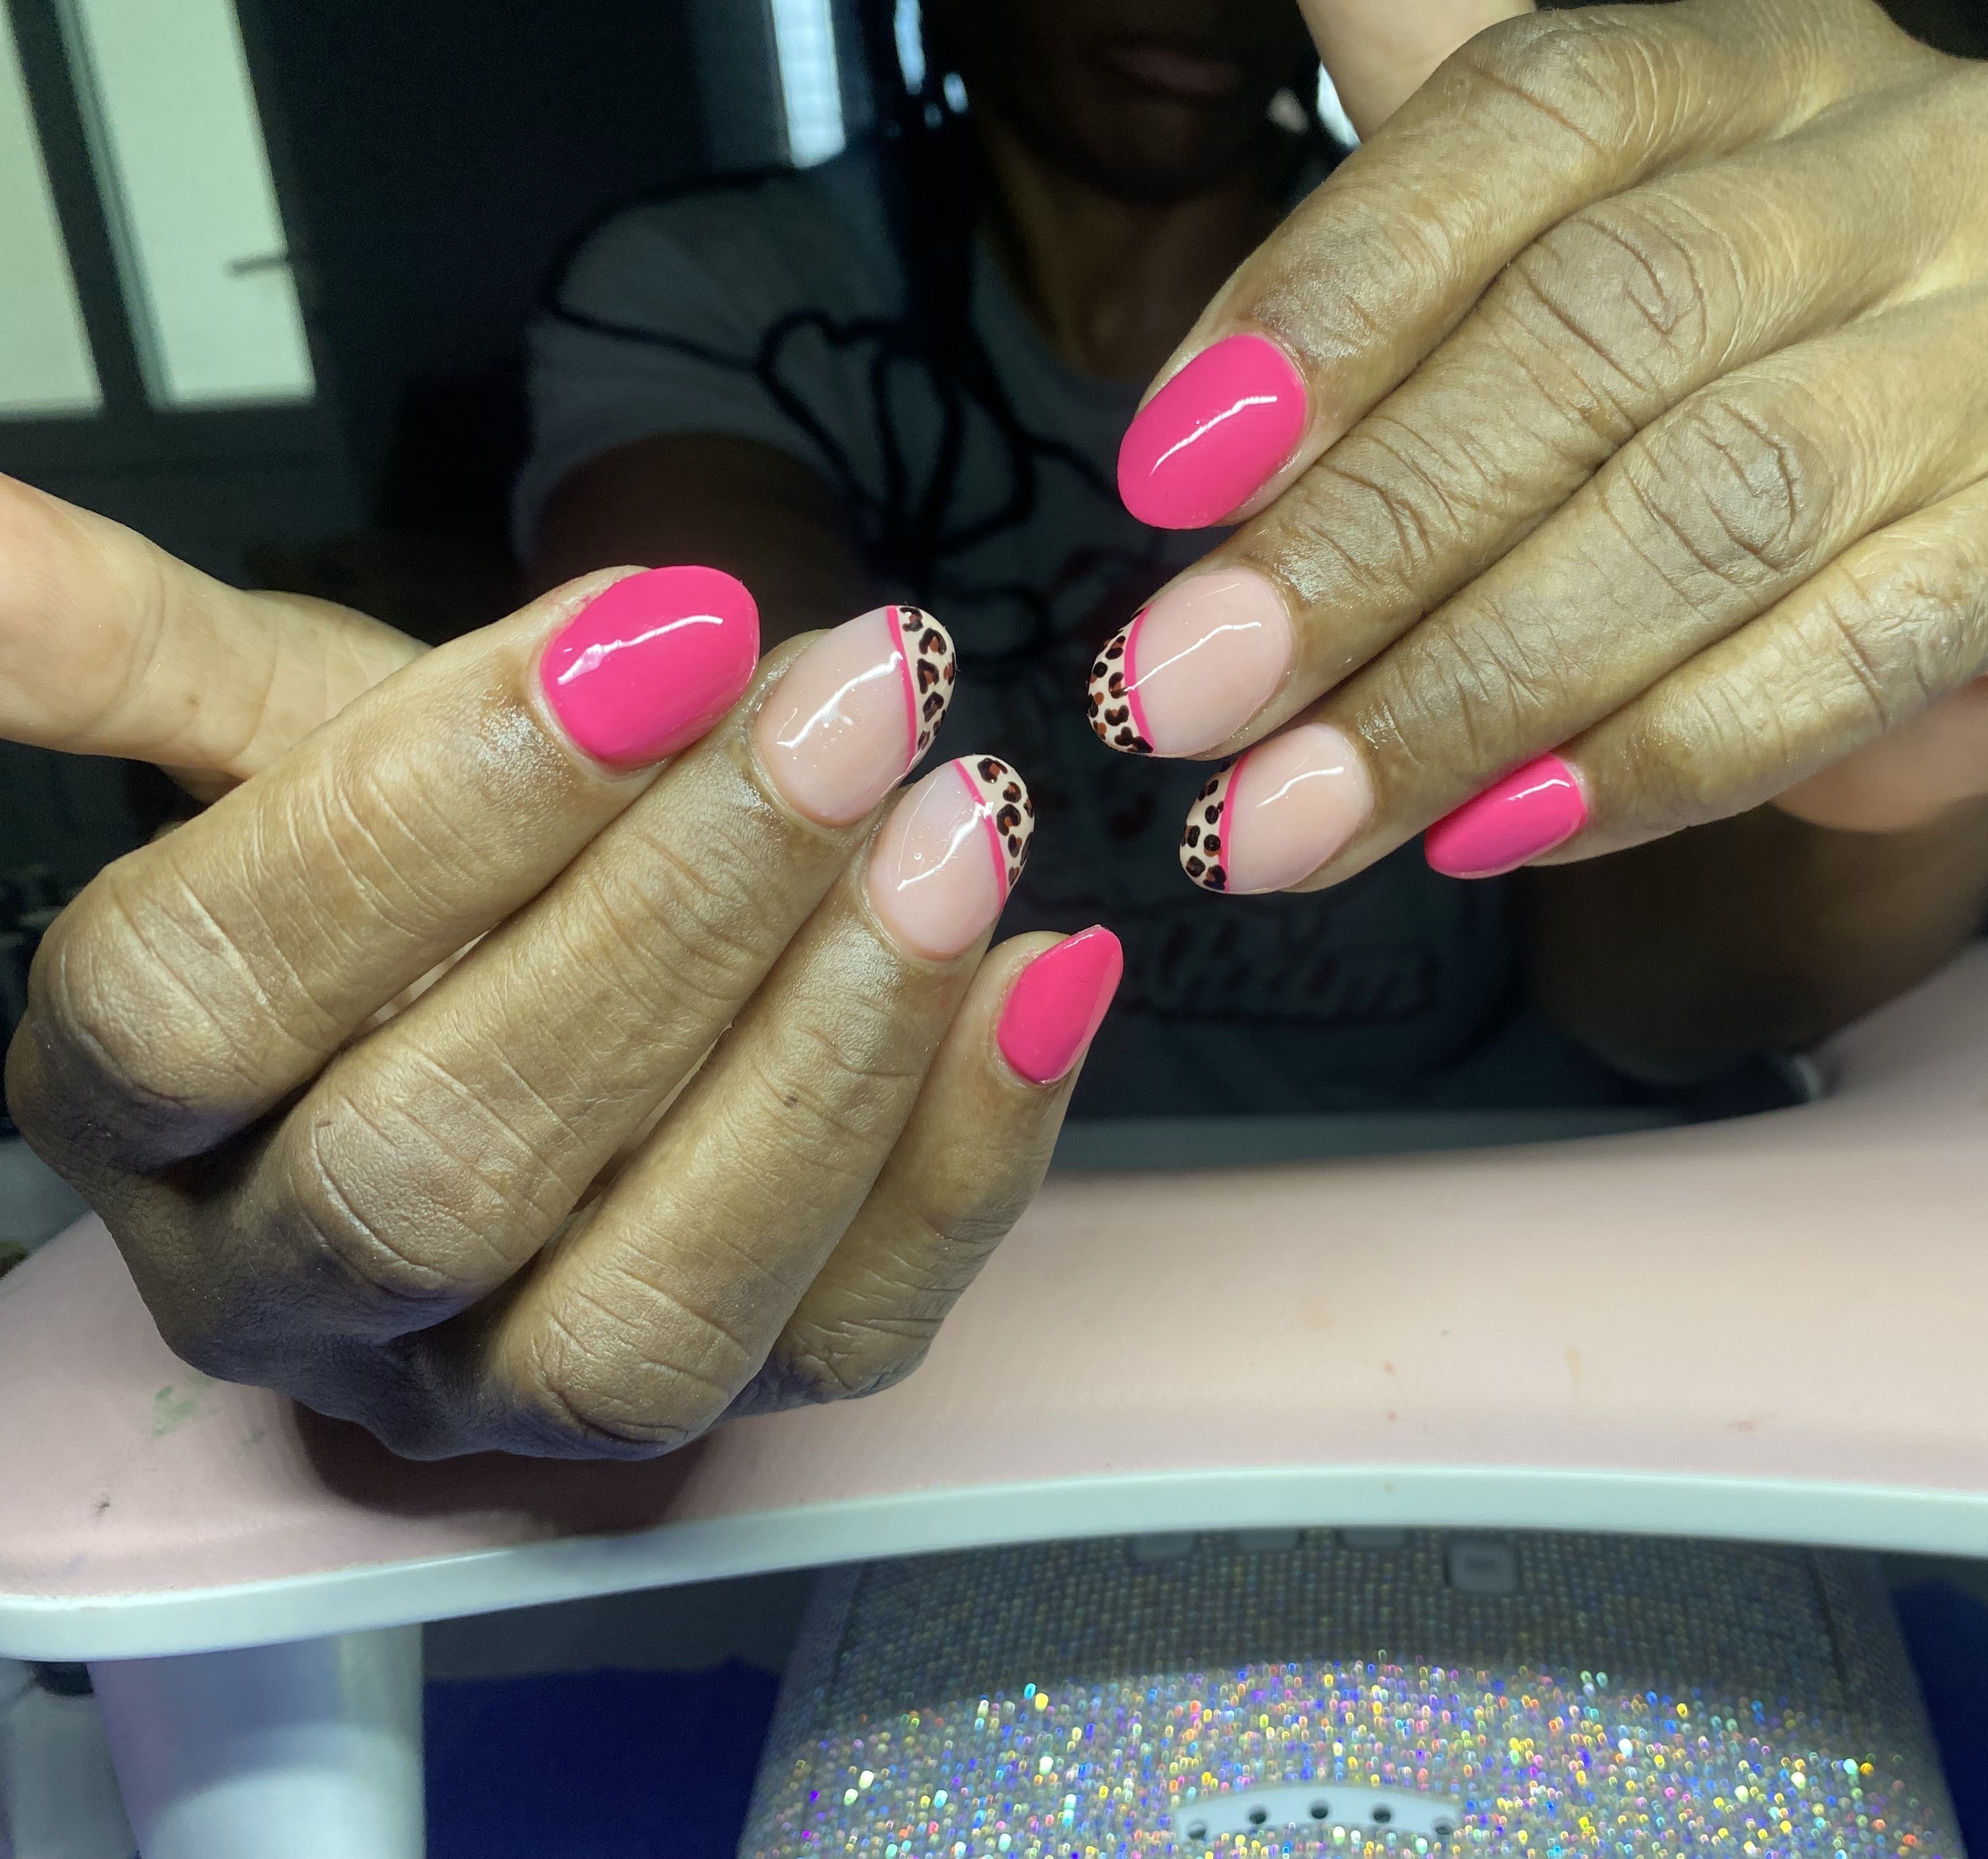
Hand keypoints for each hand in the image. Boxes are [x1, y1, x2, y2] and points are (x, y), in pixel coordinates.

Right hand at [5, 479, 1117, 1456]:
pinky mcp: (724, 1406)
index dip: (433, 810)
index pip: (209, 1000)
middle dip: (669, 915)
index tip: (658, 625)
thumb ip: (137, 659)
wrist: (545, 965)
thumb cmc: (423, 852)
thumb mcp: (278, 733)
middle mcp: (294, 1293)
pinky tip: (1044, 967)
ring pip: (646, 1309)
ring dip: (828, 1053)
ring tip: (968, 819)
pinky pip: (852, 1331)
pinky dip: (969, 1151)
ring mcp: (508, 1387)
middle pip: (438, 1168)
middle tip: (853, 699)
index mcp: (135, 1117)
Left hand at [1091, 0, 1987, 889]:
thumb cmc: (1685, 402)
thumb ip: (1377, 272)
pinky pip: (1844, 658)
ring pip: (1718, 506)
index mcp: (1756, 49)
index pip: (1530, 118)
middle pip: (1609, 325)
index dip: (1329, 298)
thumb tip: (1182, 426)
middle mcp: (1926, 150)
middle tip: (1187, 697)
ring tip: (1296, 814)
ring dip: (1475, 687)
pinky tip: (1494, 831)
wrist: (1937, 534)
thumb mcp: (1537, 282)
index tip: (1161, 479)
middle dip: (1367, 540)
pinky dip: (1649, 762)